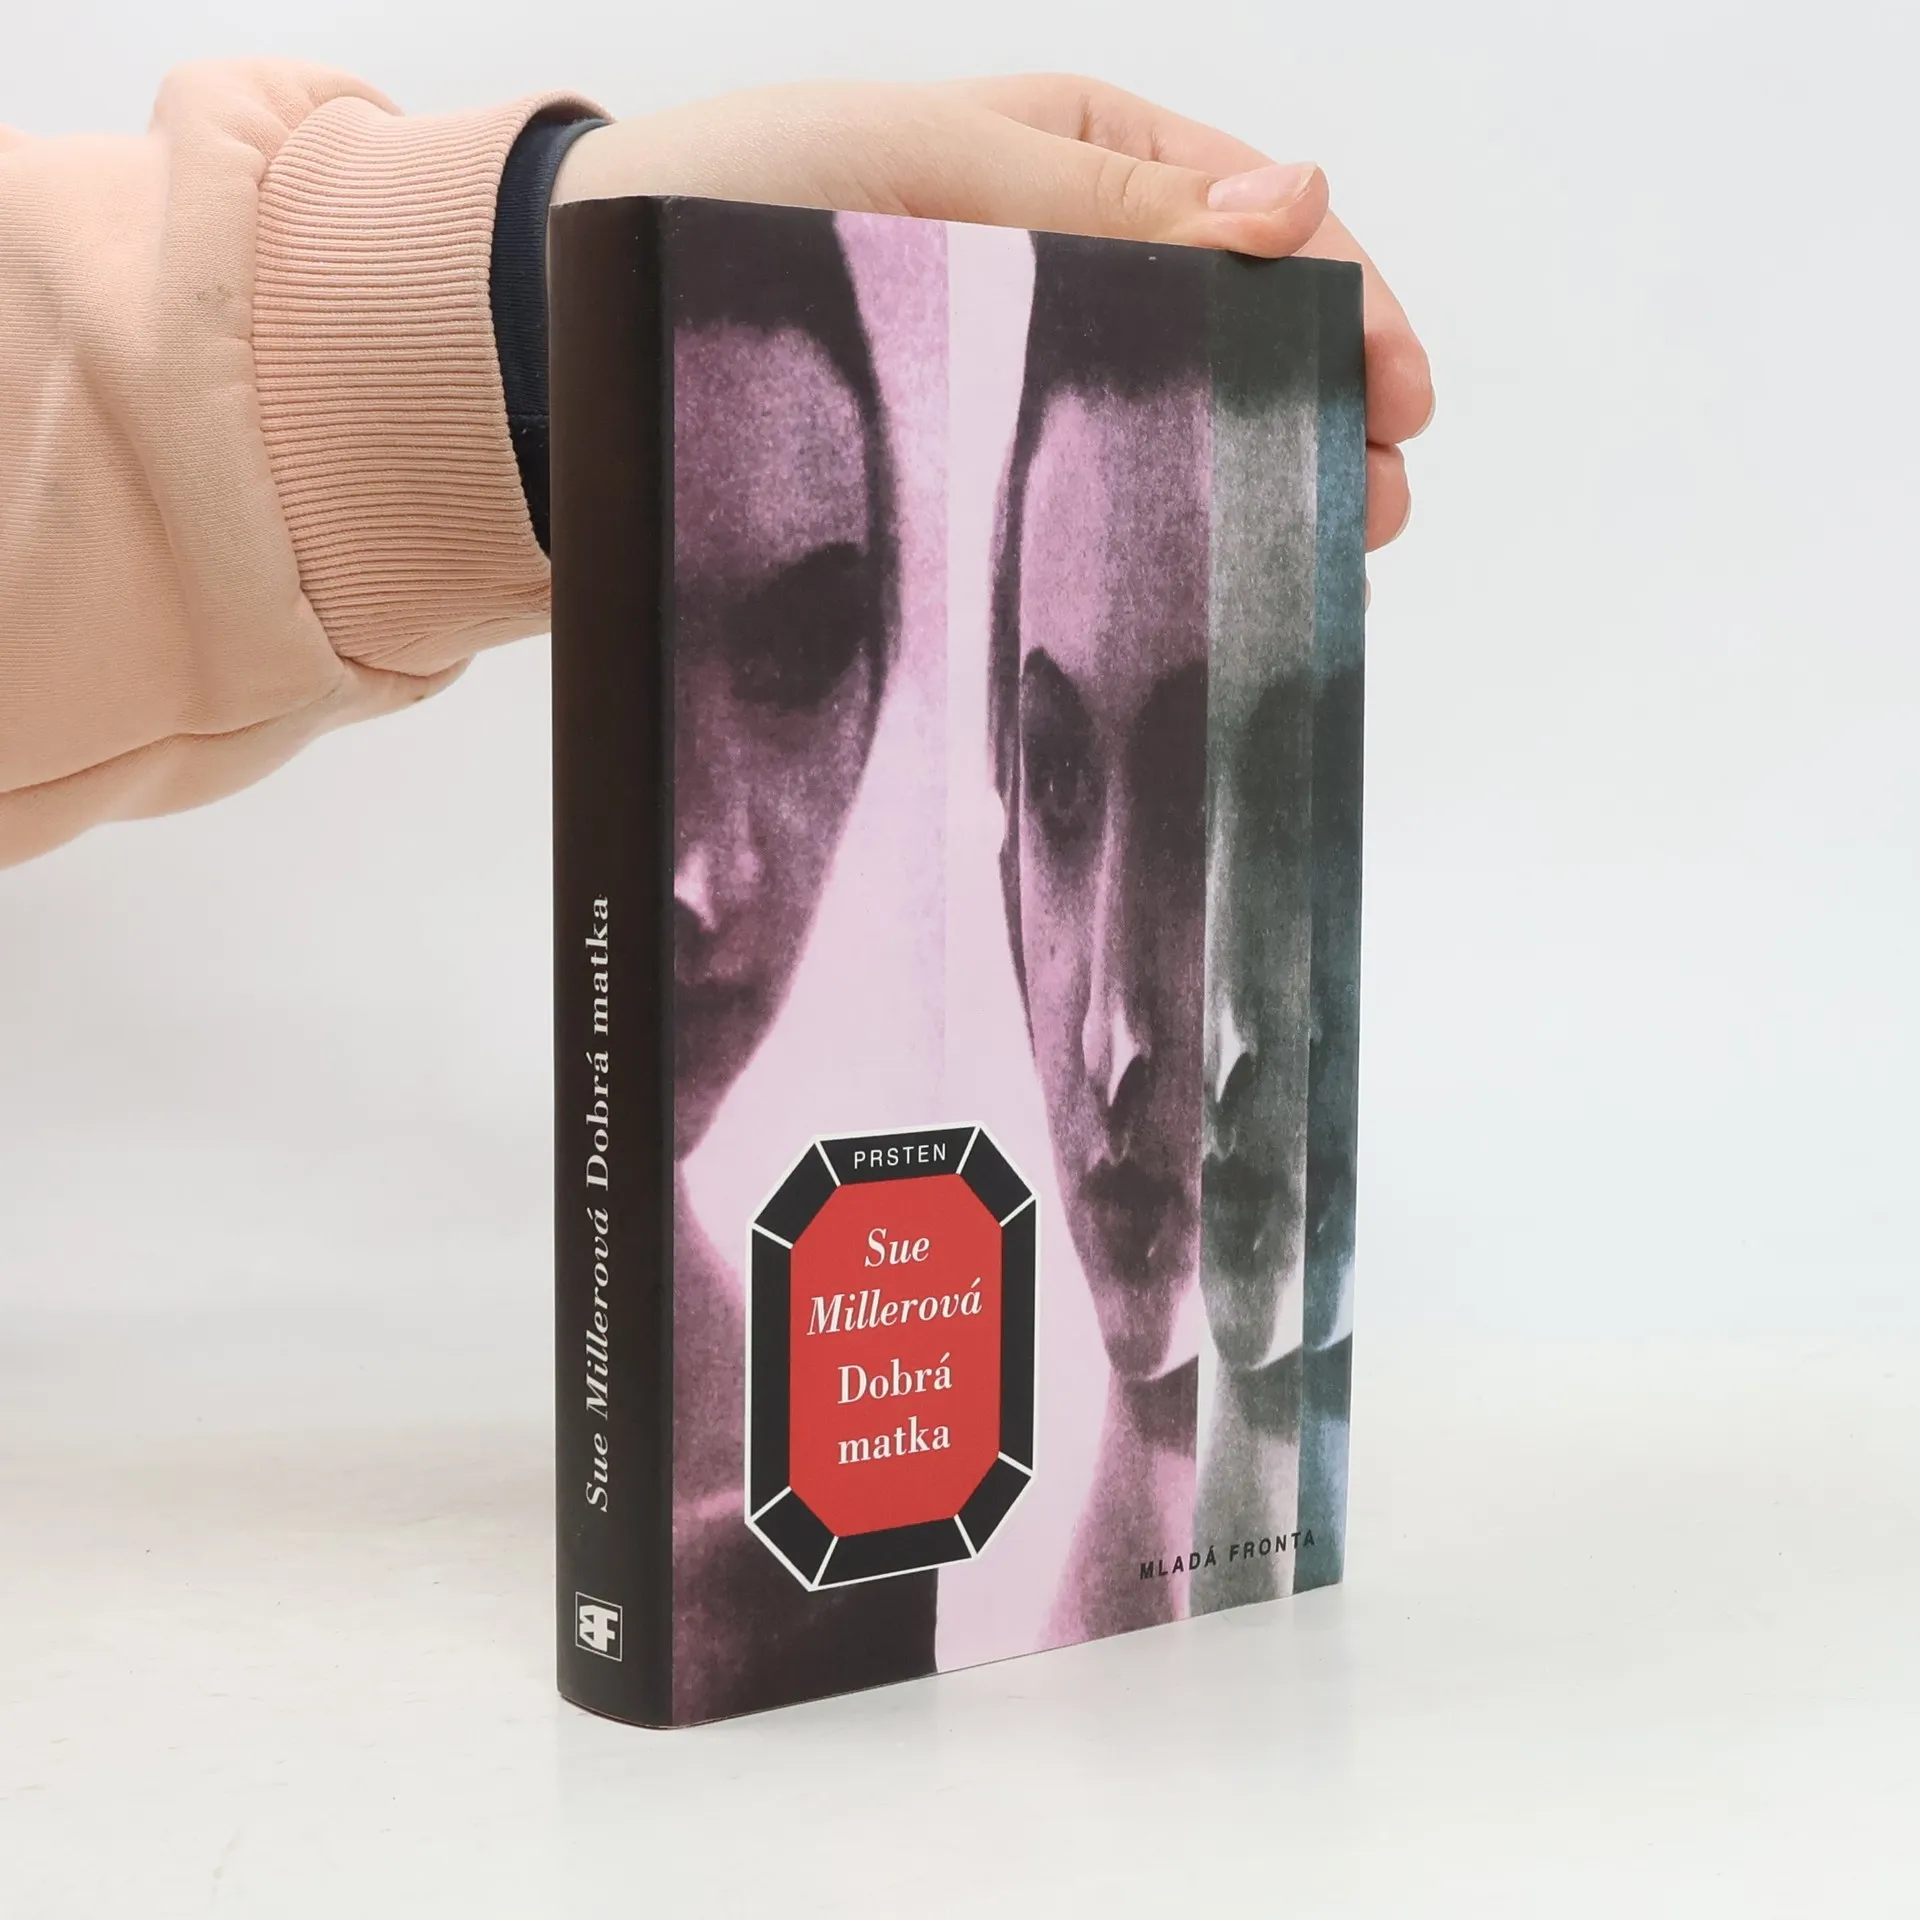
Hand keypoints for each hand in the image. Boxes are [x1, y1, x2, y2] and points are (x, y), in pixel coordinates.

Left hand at [555, 75, 1430, 551]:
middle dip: (1321, 402)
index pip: (1255, 212)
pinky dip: (1160, 524)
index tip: (1399, 387)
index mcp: (1075, 152)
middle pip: (1238, 325)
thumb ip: (1109, 206)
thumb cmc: (735, 206)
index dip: (1344, 296)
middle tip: (1379, 494)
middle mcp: (1066, 256)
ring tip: (1328, 549)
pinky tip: (1208, 572)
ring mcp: (1020, 362)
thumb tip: (1291, 207)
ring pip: (1177, 411)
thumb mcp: (933, 168)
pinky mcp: (967, 455)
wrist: (586, 322)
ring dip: (1261, 472)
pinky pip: (1088, 481)